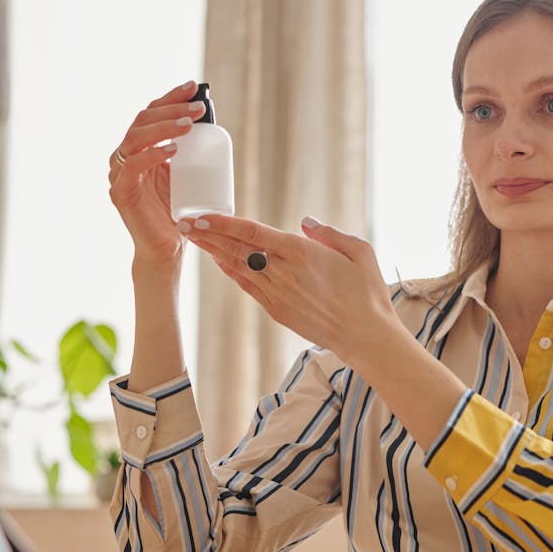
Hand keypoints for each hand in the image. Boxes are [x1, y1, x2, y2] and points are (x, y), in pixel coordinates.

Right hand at [108, 80, 206, 265]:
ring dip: (163, 127)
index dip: (170, 97)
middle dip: (171, 109)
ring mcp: (120, 173)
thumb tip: (210, 121)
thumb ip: (189, 151)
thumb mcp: (187, 175)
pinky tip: (173, 150)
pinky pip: (132, 167)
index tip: (194, 86)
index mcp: (140, 148)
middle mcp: (125, 156)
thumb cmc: (178, 211)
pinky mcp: (120, 193)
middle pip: (142, 120)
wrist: (166, 249)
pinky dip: (152, 155)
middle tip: (198, 108)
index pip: (151, 113)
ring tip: (188, 125)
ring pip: (135, 138)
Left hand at [181, 214, 403, 362]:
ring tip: (194, 238)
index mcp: (303, 253)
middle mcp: (285, 273)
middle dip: (208, 235)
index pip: (253, 233)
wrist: (366, 336)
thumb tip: (304, 223)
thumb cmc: (368, 292)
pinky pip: (248, 287)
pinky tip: (220, 261)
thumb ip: (329, 234)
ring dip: (214, 252)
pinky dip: (231, 272)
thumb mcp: (360, 251)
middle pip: (237, 249)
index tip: (201, 215)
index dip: (223, 223)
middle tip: (183, 222)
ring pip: (238, 268)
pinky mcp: (278, 311)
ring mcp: (278, 294)